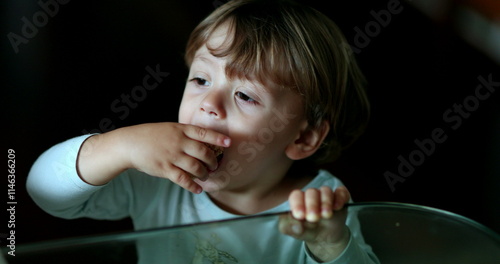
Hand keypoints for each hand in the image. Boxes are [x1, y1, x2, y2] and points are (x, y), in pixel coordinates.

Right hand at [78, 123, 229, 193]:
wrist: (129, 143)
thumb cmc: (150, 135)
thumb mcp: (169, 128)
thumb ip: (185, 134)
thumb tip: (202, 141)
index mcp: (180, 130)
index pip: (204, 133)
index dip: (218, 138)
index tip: (229, 142)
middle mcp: (178, 142)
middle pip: (204, 153)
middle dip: (213, 161)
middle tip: (215, 166)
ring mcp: (172, 156)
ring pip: (196, 167)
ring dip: (204, 174)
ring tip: (206, 176)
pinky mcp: (165, 169)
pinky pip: (183, 179)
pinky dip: (193, 185)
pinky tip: (198, 189)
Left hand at [279, 186, 350, 261]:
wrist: (325, 238)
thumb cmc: (306, 231)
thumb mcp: (294, 232)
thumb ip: (289, 228)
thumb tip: (294, 225)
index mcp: (298, 201)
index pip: (296, 195)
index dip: (297, 203)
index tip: (300, 215)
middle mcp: (312, 196)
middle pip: (311, 192)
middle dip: (312, 204)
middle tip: (313, 218)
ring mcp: (326, 196)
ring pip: (326, 190)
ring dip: (326, 202)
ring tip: (326, 215)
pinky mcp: (339, 198)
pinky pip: (341, 192)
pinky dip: (339, 198)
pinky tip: (337, 207)